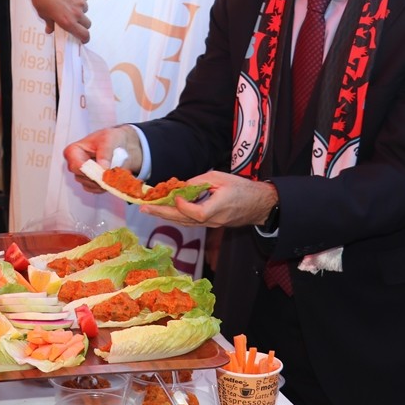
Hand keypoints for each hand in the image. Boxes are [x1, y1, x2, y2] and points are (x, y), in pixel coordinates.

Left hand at [26, 0, 90, 42]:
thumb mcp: (43, 14)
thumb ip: (50, 24)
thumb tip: (50, 30)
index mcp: (67, 22)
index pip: (84, 34)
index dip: (85, 38)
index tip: (83, 37)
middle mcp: (76, 12)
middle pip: (87, 23)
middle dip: (81, 23)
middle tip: (73, 18)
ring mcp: (81, 0)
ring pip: (85, 9)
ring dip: (79, 8)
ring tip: (67, 1)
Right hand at [63, 126, 141, 191]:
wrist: (120, 144)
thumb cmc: (111, 138)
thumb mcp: (109, 139)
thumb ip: (105, 153)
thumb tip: (102, 169)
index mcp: (73, 151)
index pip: (76, 166)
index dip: (90, 171)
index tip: (105, 171)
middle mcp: (75, 165)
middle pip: (82, 178)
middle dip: (99, 177)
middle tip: (114, 172)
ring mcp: (82, 175)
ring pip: (90, 185)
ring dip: (104, 181)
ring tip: (116, 171)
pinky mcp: (90, 183)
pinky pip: (96, 190)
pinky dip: (106, 186)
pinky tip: (113, 177)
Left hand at [139, 171, 276, 228]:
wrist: (260, 204)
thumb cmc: (242, 188)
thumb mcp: (220, 178)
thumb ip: (199, 182)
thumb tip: (180, 186)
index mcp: (219, 207)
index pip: (197, 213)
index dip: (183, 206)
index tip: (174, 195)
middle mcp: (214, 220)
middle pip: (185, 221)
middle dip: (163, 214)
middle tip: (144, 209)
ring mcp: (212, 225)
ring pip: (186, 223)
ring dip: (166, 216)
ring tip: (149, 210)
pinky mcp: (212, 225)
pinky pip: (191, 222)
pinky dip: (177, 217)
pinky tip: (166, 211)